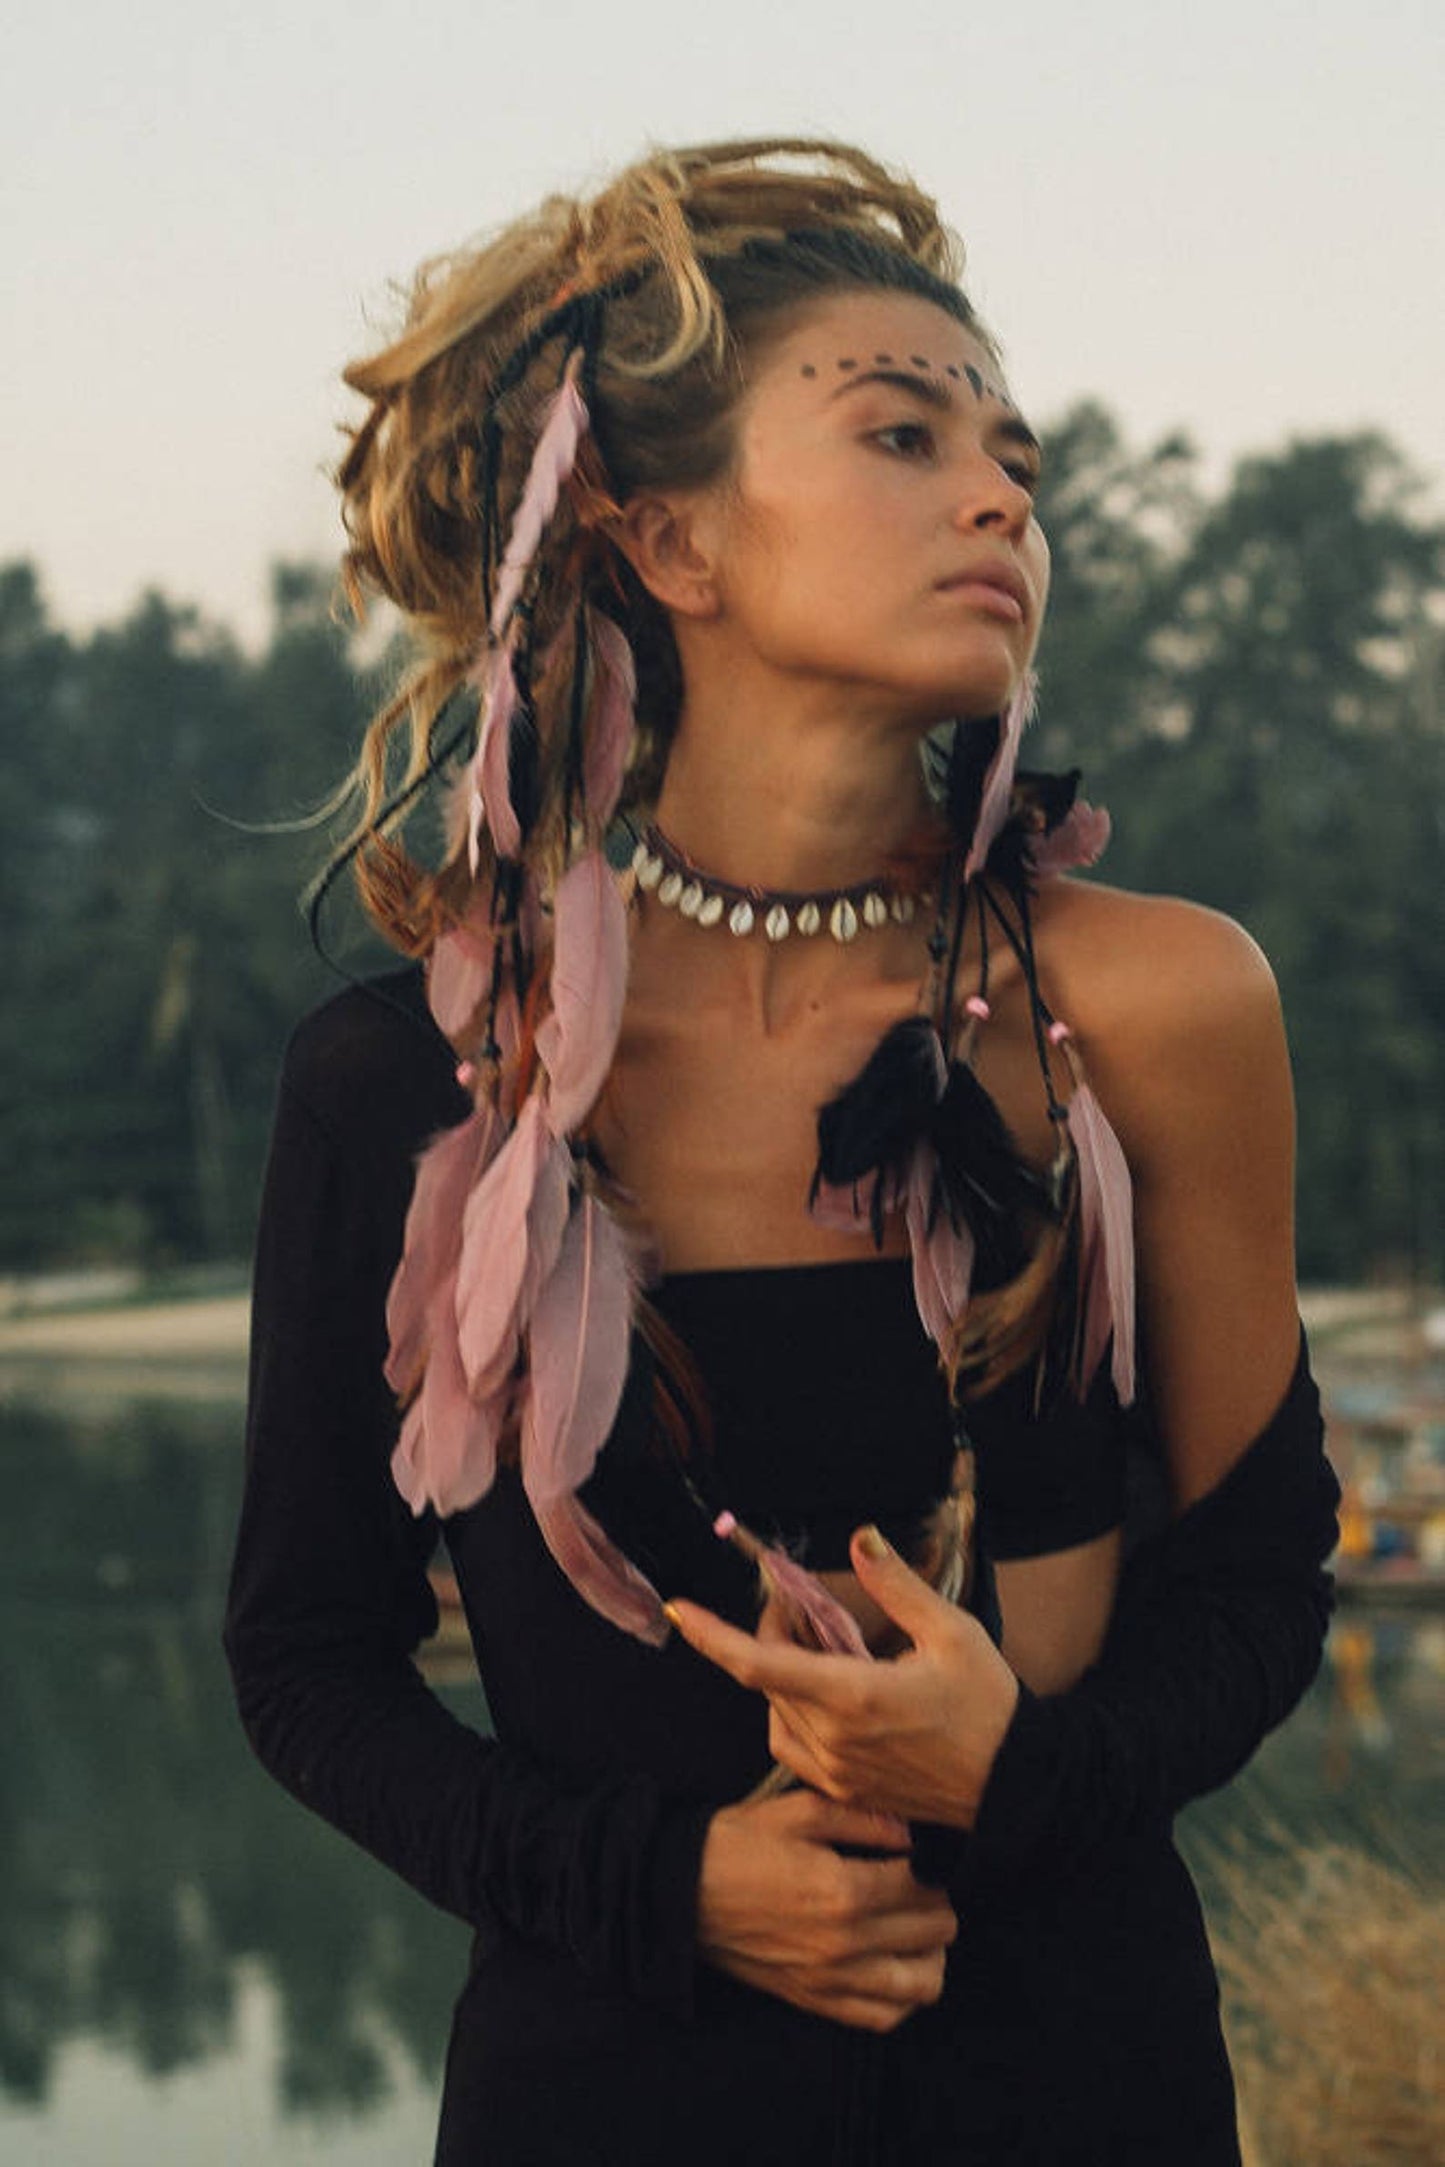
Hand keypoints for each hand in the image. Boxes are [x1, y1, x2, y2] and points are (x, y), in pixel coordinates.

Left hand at [669, 1526, 1019, 1827]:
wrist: (1014, 1787)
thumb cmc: (989, 1705)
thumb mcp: (952, 1631)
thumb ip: (897, 1585)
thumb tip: (860, 1538)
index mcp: (854, 1694)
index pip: (758, 1663)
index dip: (711, 1635)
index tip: (677, 1609)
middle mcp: (833, 1738)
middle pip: (766, 1678)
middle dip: (772, 1633)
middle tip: (798, 1604)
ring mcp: (835, 1770)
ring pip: (776, 1712)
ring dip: (781, 1674)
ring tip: (817, 1647)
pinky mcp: (843, 1790)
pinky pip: (792, 1745)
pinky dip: (792, 1712)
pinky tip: (824, 1693)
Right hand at [696, 1787, 956, 2031]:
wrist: (681, 1893)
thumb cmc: (737, 1844)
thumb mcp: (797, 1811)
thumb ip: (861, 1817)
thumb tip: (910, 1828)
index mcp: (844, 1890)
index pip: (925, 1885)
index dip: (934, 1864)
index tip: (924, 1853)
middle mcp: (846, 1944)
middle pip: (933, 1932)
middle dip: (937, 1902)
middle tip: (923, 1883)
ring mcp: (832, 1980)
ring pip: (922, 1984)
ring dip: (932, 1952)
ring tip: (918, 1926)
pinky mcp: (815, 2001)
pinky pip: (884, 2017)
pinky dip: (905, 1996)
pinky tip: (898, 1965)